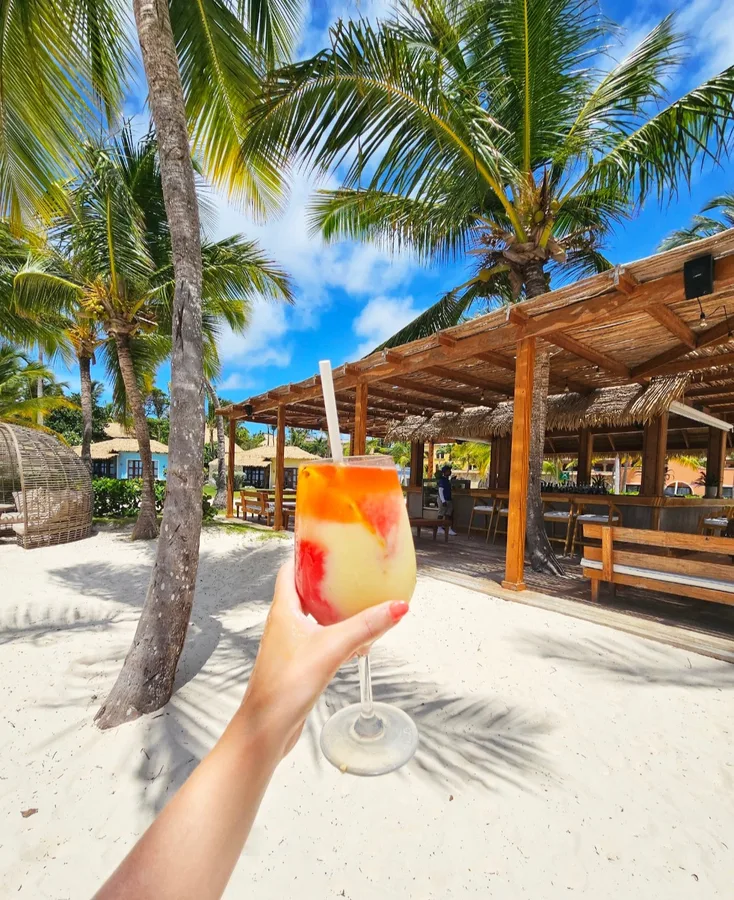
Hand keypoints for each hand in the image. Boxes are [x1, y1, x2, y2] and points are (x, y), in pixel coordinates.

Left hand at [237, 557, 408, 756]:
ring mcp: (289, 645)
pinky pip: (319, 640)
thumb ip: (365, 626)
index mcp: (283, 610)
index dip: (306, 555)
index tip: (328, 544)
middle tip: (351, 571)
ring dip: (333, 609)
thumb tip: (396, 606)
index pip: (290, 570)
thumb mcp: (331, 649)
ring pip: (313, 617)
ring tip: (359, 602)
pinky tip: (355, 643)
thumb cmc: (284, 687)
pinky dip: (336, 635)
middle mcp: (283, 624)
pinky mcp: (297, 665)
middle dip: (326, 581)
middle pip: (304, 591)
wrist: (264, 730)